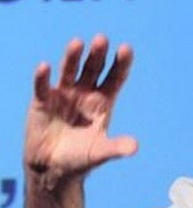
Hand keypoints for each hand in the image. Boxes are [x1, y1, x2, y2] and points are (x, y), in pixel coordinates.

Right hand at [24, 34, 137, 184]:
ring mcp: (64, 94)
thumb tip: (134, 148)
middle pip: (93, 68)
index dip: (121, 63)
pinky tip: (44, 67)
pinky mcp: (42, 102)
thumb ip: (116, 148)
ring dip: (72, 57)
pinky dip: (42, 77)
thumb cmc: (81, 158)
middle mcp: (85, 93)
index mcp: (104, 101)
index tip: (126, 48)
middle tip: (102, 39)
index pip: (115, 77)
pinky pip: (42, 86)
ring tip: (77, 43)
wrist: (53, 168)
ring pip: (69, 71)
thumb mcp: (100, 153)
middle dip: (98, 54)